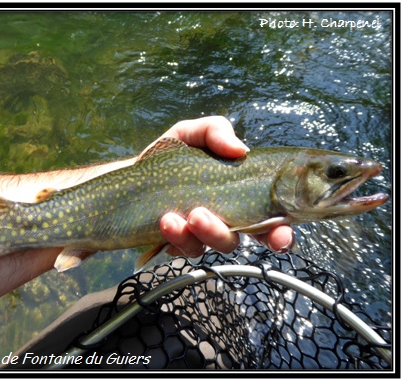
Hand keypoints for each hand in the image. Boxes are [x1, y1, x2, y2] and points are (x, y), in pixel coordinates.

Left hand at [155, 116, 294, 256]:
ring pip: (206, 247)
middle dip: (222, 235)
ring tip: (172, 217)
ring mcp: (198, 234)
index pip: (269, 222)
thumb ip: (215, 131)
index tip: (280, 234)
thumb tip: (240, 149)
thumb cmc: (170, 154)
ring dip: (193, 234)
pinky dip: (174, 237)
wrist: (133, 174)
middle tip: (200, 216)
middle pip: (235, 240)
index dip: (280, 233)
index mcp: (238, 196)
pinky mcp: (175, 243)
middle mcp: (223, 220)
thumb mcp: (192, 133)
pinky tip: (164, 221)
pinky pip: (180, 249)